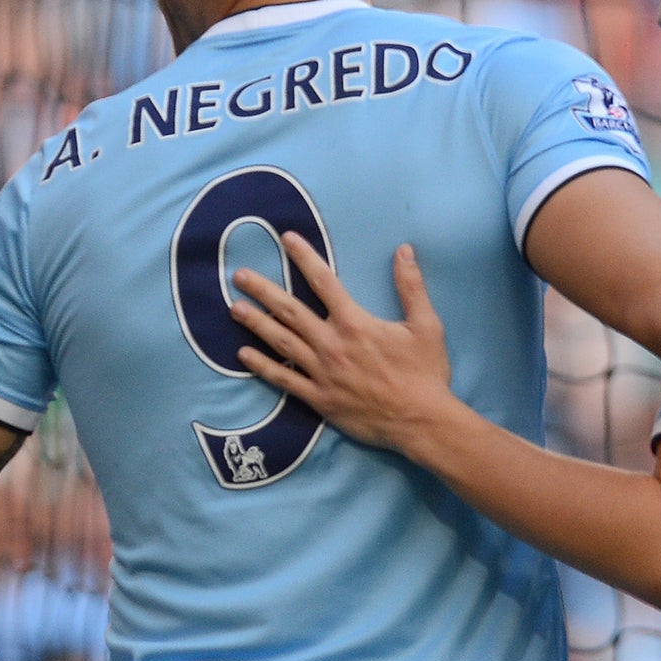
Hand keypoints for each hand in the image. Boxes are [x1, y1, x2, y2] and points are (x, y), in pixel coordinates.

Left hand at [228, 239, 456, 453]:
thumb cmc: (425, 373)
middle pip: (290, 310)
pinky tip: (243, 355)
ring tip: (234, 308)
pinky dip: (262, 367)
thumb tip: (404, 250)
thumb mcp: (426, 325)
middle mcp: (332, 344)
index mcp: (355, 323)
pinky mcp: (318, 398)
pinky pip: (284, 380)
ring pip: (281, 342)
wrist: (421, 421)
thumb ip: (411, 286)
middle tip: (239, 276)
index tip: (286, 239)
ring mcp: (321, 372)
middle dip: (263, 290)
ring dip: (256, 324)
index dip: (304, 258)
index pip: (324, 282)